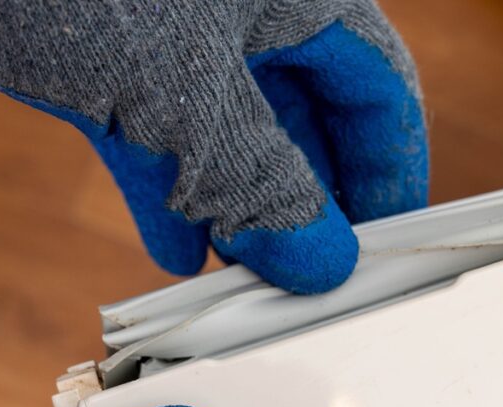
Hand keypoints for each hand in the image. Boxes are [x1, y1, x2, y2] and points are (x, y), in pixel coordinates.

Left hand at [0, 0, 428, 293]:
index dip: (389, 169)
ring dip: (237, 211)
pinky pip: (162, 139)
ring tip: (242, 283)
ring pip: (234, 136)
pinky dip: (171, 197)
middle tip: (308, 277)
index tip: (386, 244)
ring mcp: (177, 38)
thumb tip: (321, 263)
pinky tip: (174, 258)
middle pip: (307, 118)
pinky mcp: (113, 63)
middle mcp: (245, 12)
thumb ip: (264, 186)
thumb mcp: (194, 98)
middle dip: (306, 202)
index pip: (377, 85)